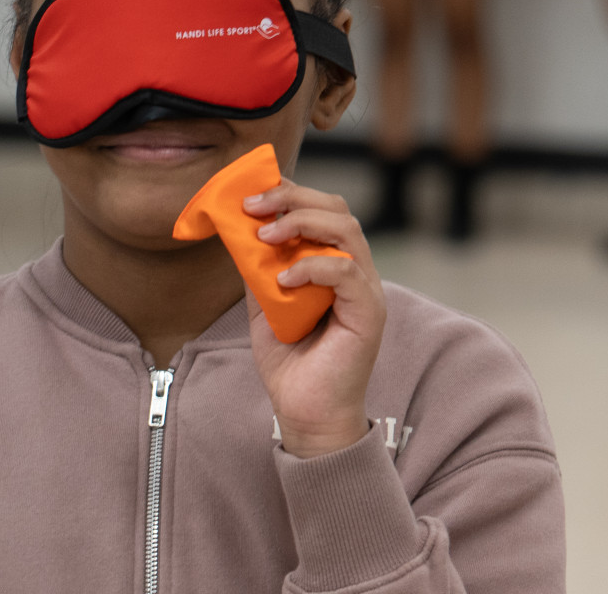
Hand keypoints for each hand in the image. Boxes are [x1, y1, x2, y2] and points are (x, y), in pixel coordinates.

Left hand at [242, 180, 387, 458]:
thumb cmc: (290, 363)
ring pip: (347, 230)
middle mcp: (357, 270)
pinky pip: (347, 272)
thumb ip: (259, 270)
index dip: (290, 193)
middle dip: (293, 198)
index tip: (250, 194)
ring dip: (302, 223)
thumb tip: (238, 232)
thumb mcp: (264, 307)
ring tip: (266, 235)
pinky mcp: (369, 312)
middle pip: (338, 210)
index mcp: (335, 264)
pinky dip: (312, 267)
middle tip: (254, 206)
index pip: (324, 210)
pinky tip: (283, 279)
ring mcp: (367, 290)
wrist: (306, 413)